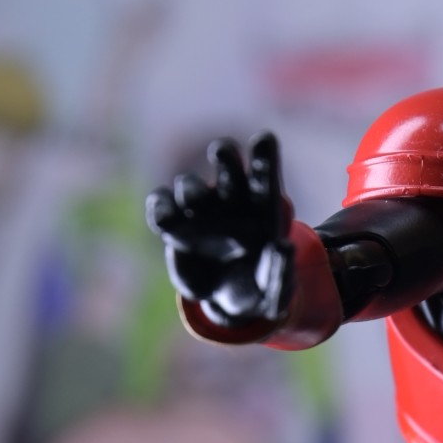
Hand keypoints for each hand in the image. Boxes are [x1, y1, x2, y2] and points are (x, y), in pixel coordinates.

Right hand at [146, 134, 293, 326]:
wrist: (231, 303)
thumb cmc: (262, 290)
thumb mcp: (277, 293)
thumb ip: (282, 273)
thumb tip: (283, 247)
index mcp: (263, 208)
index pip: (264, 175)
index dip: (264, 157)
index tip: (265, 139)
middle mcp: (231, 199)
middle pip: (226, 163)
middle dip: (224, 156)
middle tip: (223, 153)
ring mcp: (200, 208)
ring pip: (190, 184)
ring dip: (191, 189)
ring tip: (193, 202)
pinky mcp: (174, 222)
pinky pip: (160, 204)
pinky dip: (159, 207)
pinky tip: (164, 220)